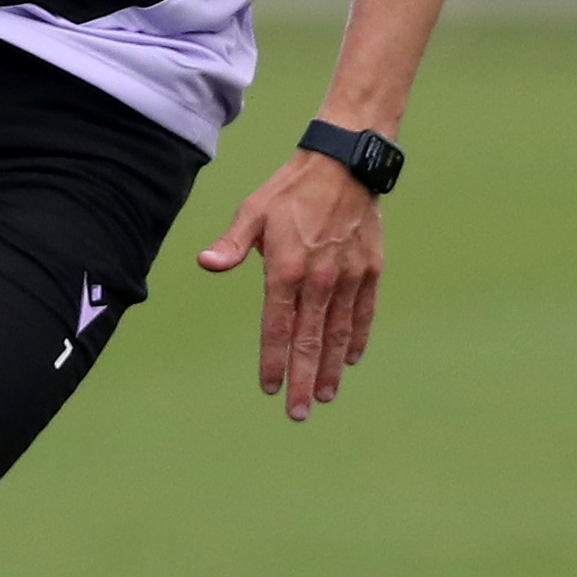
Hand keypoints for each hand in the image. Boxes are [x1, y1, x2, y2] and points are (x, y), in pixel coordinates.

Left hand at [194, 149, 382, 421]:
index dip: (273, 360)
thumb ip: (232, 244)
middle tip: (298, 413)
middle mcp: (319, 280)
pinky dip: (357, 338)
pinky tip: (350, 359)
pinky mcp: (370, 270)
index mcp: (286, 269)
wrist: (345, 163)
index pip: (277, 327)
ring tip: (324, 396)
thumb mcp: (253, 211)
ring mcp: (348, 277)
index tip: (270, 388)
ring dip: (330, 367)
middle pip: (309, 340)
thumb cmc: (291, 188)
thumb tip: (206, 264)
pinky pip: (363, 312)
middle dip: (302, 379)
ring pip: (338, 333)